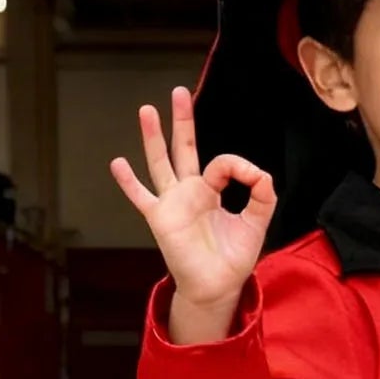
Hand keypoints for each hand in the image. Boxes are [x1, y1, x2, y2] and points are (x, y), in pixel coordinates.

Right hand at [109, 86, 275, 333]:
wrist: (217, 286)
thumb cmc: (233, 258)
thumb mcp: (256, 224)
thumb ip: (262, 196)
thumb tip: (260, 172)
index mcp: (211, 191)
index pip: (221, 163)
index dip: (238, 165)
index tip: (252, 176)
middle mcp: (189, 192)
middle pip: (183, 149)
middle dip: (181, 121)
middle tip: (178, 92)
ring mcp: (172, 203)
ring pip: (159, 164)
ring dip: (152, 137)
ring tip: (146, 110)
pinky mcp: (161, 219)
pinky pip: (141, 197)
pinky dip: (129, 182)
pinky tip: (117, 163)